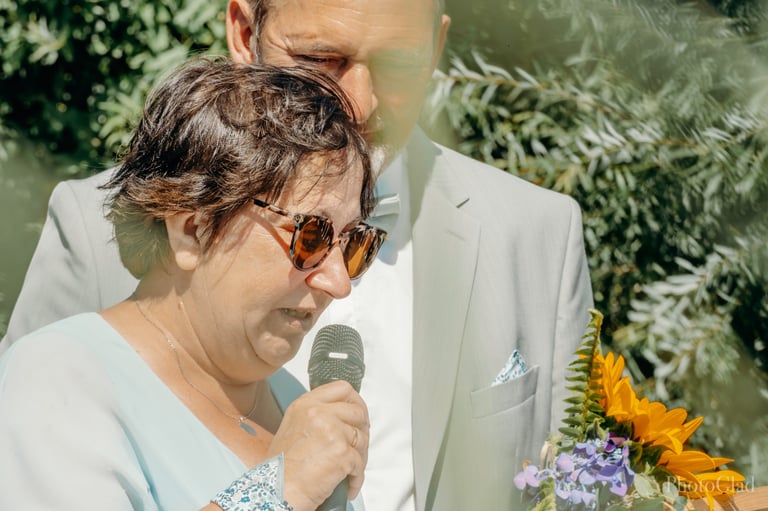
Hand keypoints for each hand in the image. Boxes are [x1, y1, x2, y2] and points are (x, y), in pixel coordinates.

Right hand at [267, 380, 368, 510]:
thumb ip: (315, 416)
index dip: (355, 401)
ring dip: (360, 456)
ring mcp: (333, 431)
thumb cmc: (280, 467)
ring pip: (362, 438)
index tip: (358, 413)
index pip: (341, 389)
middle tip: (358, 444)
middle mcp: (319, 413)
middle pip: (357, 412)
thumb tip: (340, 418)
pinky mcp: (342, 452)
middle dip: (362, 430)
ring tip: (351, 469)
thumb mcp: (292, 427)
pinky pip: (360, 462)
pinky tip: (348, 483)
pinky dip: (357, 476)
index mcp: (305, 404)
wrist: (277, 490)